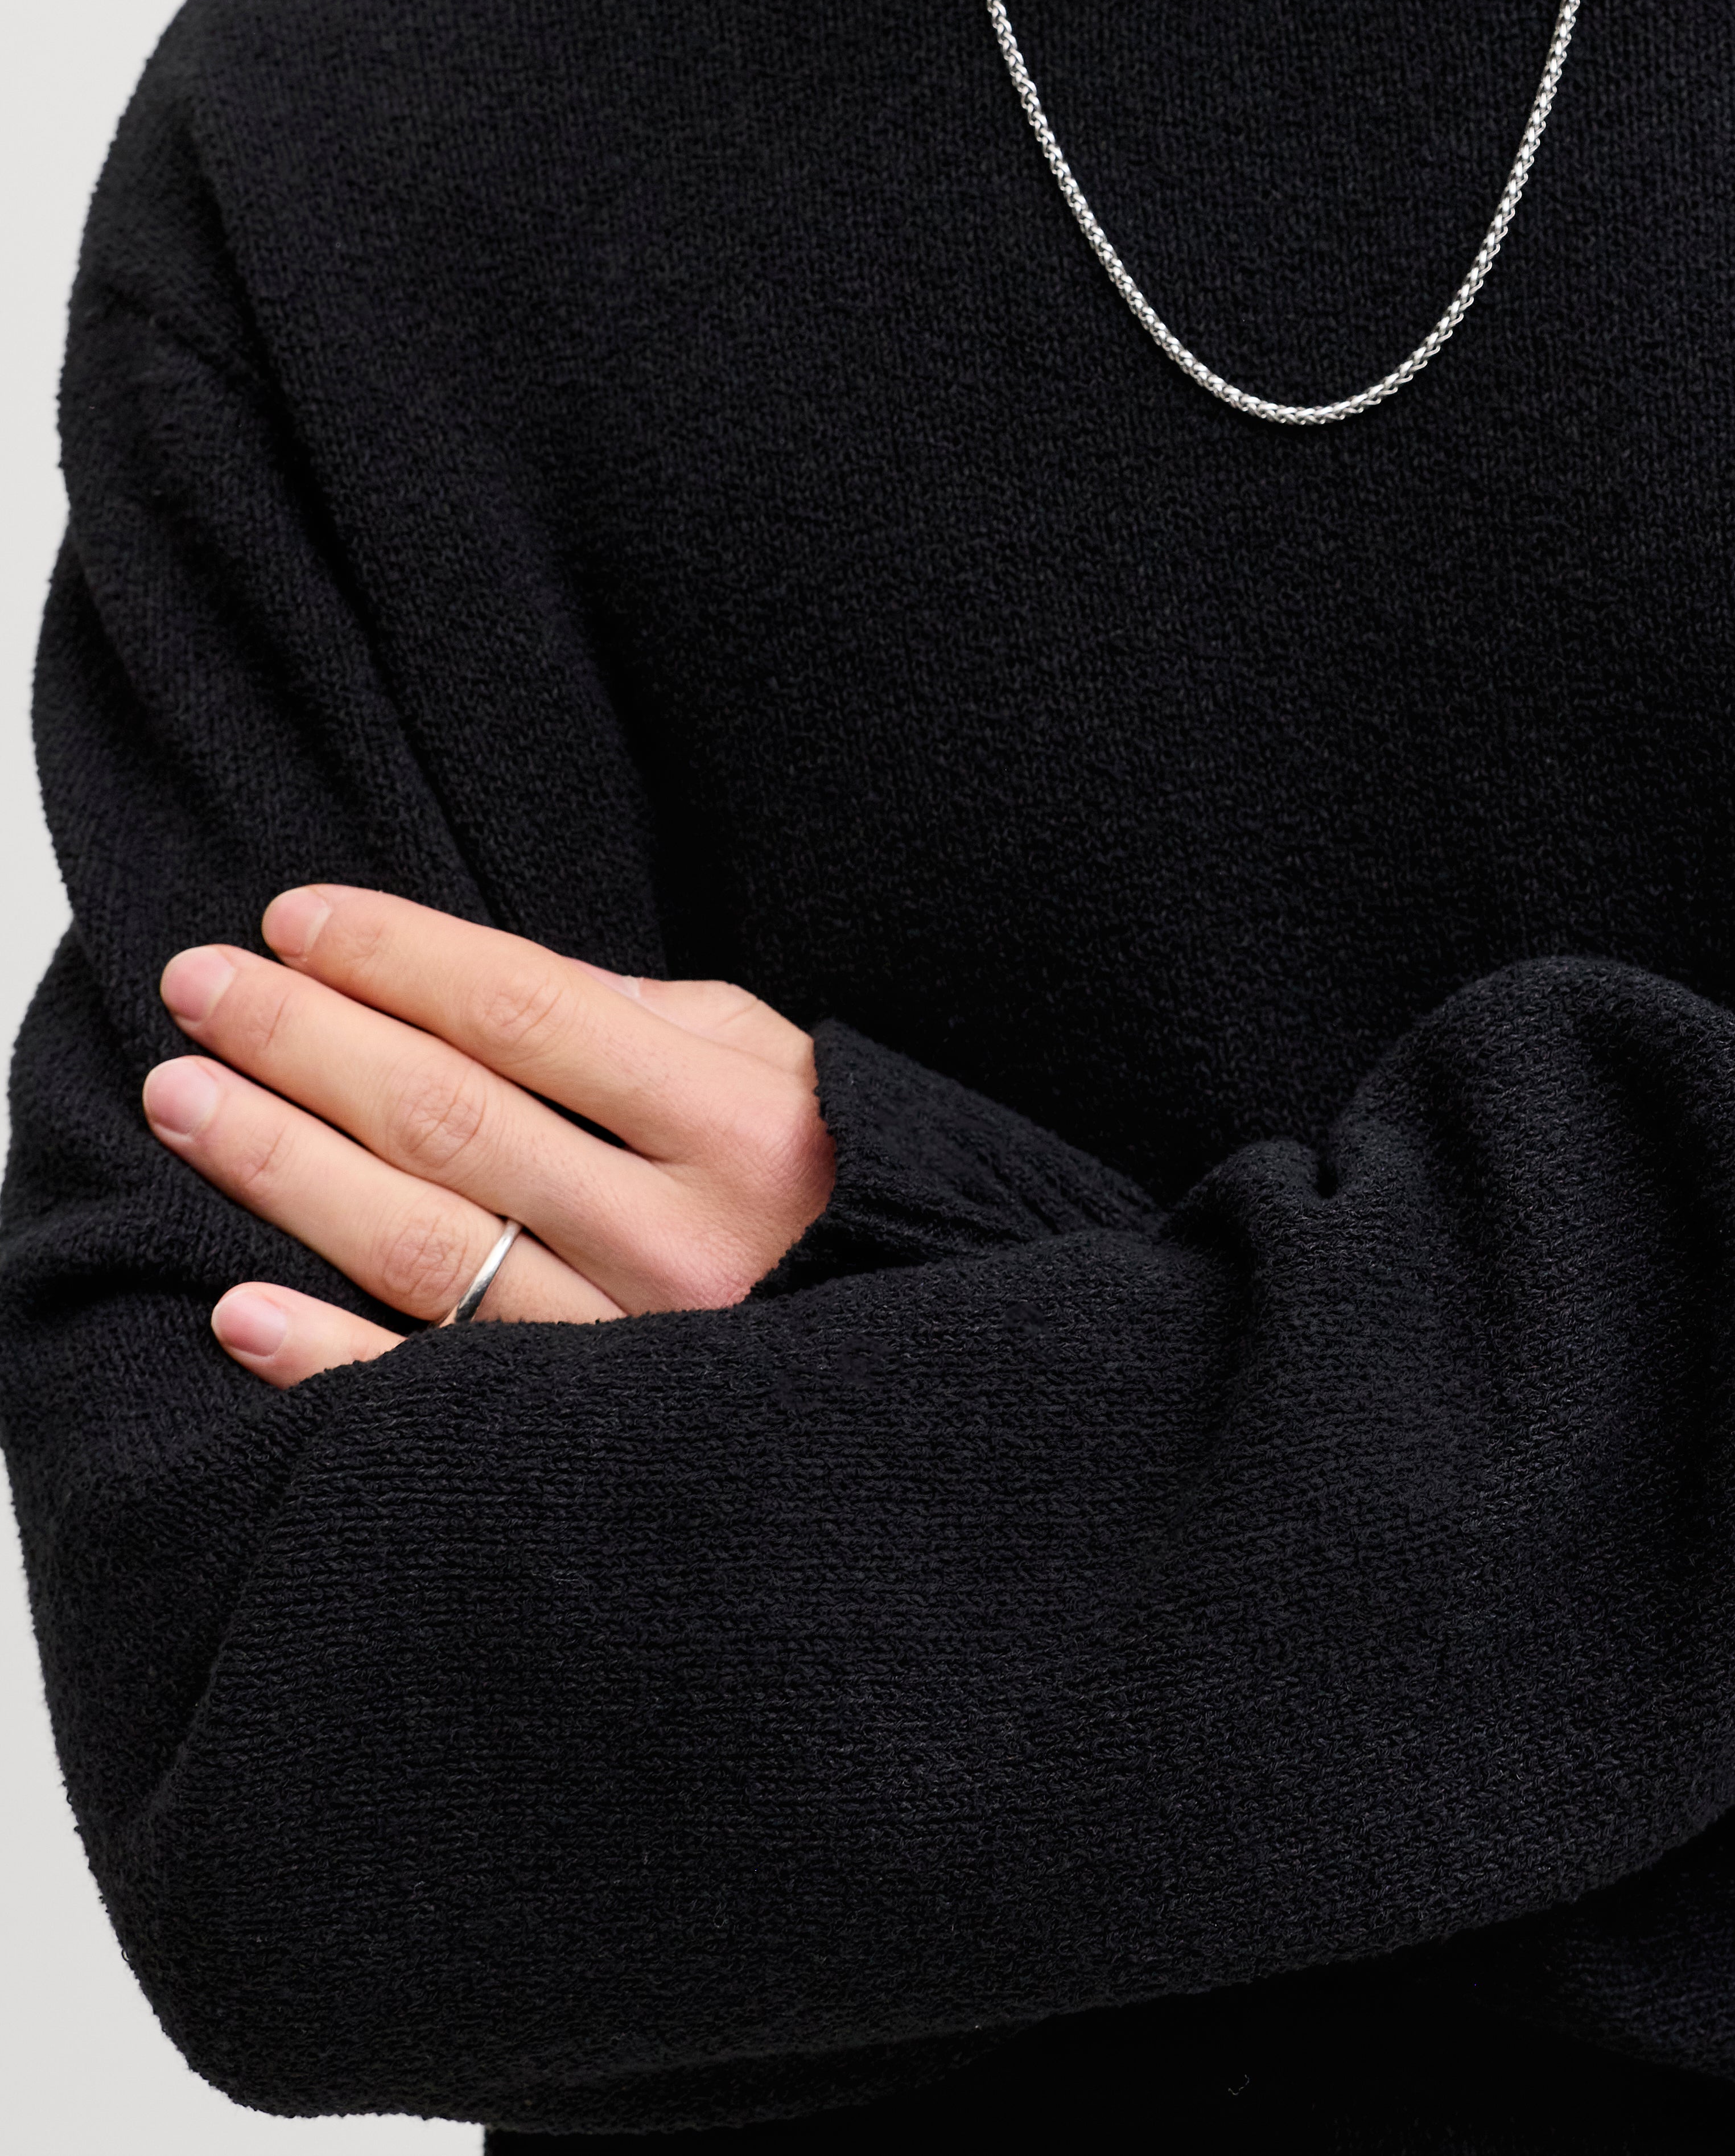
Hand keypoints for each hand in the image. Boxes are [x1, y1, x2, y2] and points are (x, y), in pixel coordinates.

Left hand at [140, 886, 834, 1387]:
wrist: (924, 1395)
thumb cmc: (848, 1198)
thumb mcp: (793, 1075)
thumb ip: (657, 1022)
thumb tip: (493, 984)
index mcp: (744, 1126)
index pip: (528, 1012)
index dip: (398, 956)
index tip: (292, 916)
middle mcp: (684, 1238)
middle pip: (451, 1115)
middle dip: (305, 1038)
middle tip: (196, 985)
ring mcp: (633, 1350)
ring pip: (420, 1243)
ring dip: (282, 1165)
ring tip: (183, 1098)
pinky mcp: (590, 1447)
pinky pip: (432, 1396)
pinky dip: (326, 1355)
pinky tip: (237, 1307)